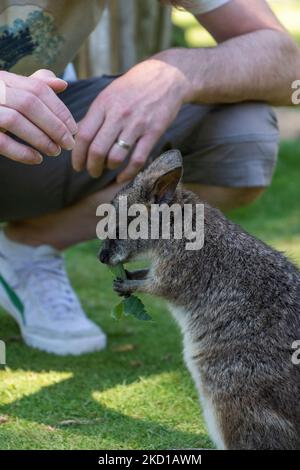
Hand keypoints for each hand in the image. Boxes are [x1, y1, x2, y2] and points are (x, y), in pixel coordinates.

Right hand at [0, 69, 76, 163]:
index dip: (60, 109)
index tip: (74, 129)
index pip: (38, 89)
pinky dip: (21, 152)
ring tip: (55, 152)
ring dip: (40, 139)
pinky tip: (37, 159)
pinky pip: (0, 141)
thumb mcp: (12, 92)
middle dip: (54, 125)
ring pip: (15, 120)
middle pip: (29, 103)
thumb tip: (62, 83)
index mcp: (4, 79)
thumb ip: (34, 86)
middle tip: (69, 144)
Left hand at [72, 57, 190, 180]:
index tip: (77, 166)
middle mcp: (118, 115)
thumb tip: (77, 136)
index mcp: (103, 105)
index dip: (77, 155)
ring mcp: (137, 124)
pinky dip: (128, 173)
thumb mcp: (109, 95)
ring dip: (108, 168)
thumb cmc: (133, 87)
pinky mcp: (153, 132)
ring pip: (116, 157)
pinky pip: (137, 159)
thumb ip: (94, 116)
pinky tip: (122, 177)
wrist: (166, 76)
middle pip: (97, 149)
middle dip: (91, 166)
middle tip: (91, 171)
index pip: (84, 135)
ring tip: (107, 168)